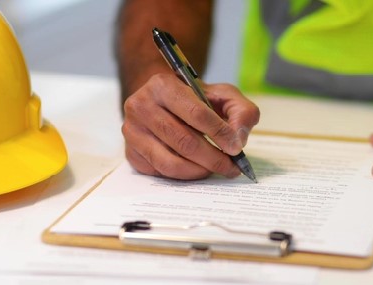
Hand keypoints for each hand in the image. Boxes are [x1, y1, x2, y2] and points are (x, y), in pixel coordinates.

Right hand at [122, 73, 259, 179]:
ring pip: (170, 162)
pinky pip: (160, 172)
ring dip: (199, 170)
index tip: (236, 148)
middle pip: (184, 141)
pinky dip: (183, 175)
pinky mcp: (131, 153)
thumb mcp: (223, 95)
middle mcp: (141, 106)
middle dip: (213, 158)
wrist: (163, 103)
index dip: (219, 133)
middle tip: (231, 167)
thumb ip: (241, 111)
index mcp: (163, 85)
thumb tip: (239, 139)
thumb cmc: (195, 100)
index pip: (196, 113)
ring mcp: (132, 131)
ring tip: (215, 169)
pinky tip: (196, 168)